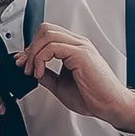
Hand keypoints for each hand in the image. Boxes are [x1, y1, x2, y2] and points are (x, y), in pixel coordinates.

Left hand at [17, 23, 134, 134]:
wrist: (110, 105)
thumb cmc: (93, 97)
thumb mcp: (60, 85)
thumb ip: (46, 75)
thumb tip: (32, 70)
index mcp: (74, 48)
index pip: (48, 35)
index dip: (32, 48)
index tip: (24, 64)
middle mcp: (77, 44)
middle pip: (45, 29)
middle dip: (31, 48)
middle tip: (27, 67)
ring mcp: (80, 47)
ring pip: (47, 34)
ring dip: (34, 54)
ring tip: (33, 71)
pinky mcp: (81, 54)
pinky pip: (53, 47)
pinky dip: (40, 59)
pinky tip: (40, 73)